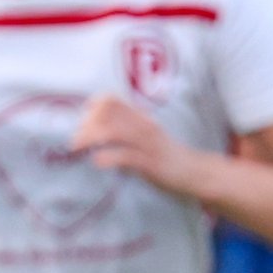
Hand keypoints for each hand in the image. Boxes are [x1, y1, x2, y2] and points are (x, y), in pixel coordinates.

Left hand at [69, 94, 195, 196]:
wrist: (196, 173)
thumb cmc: (167, 157)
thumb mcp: (147, 136)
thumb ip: (127, 130)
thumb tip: (97, 131)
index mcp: (141, 118)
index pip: (111, 100)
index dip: (92, 107)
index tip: (84, 122)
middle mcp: (143, 125)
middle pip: (106, 113)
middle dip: (85, 125)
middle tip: (77, 141)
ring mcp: (148, 143)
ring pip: (112, 131)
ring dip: (90, 138)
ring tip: (78, 148)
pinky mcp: (151, 162)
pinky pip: (125, 156)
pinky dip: (107, 158)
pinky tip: (98, 163)